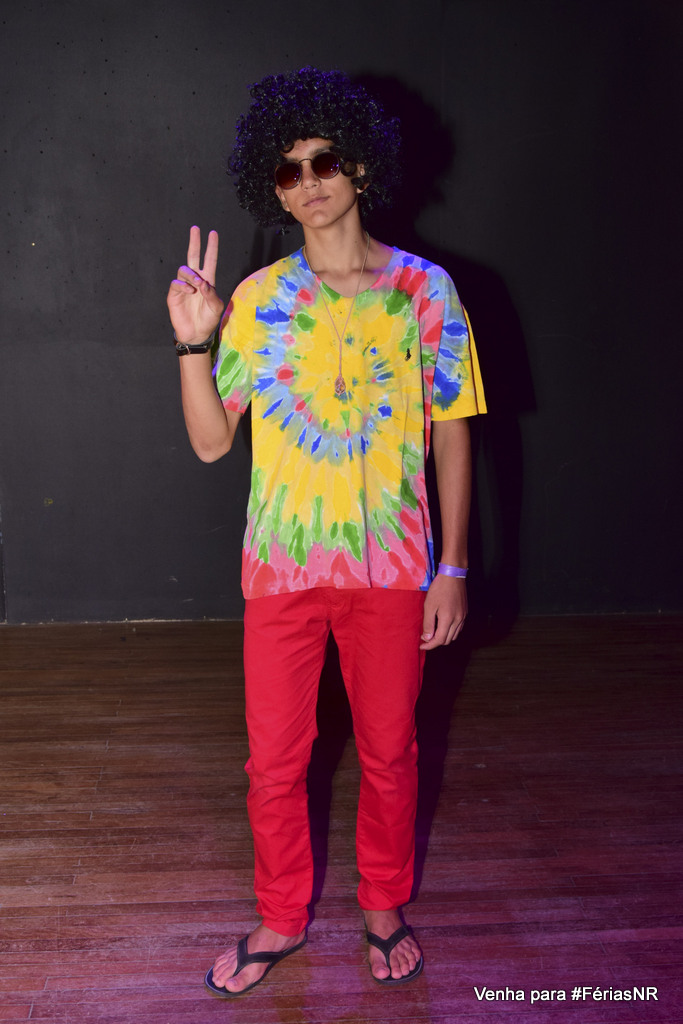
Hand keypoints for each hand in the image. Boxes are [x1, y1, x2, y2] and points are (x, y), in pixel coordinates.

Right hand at [167, 226, 223, 343]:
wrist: (196, 333)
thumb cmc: (208, 320)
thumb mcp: (216, 307)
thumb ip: (212, 294)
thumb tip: (203, 283)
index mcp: (207, 281)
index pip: (209, 260)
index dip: (211, 247)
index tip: (213, 233)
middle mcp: (195, 280)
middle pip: (193, 257)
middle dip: (194, 242)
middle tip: (195, 229)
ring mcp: (184, 286)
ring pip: (184, 269)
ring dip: (191, 275)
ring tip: (197, 284)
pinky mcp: (174, 294)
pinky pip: (176, 283)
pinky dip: (184, 286)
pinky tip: (190, 291)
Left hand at [420, 574, 467, 649]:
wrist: (453, 575)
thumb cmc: (439, 588)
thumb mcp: (429, 606)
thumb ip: (428, 623)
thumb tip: (427, 638)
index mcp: (448, 619)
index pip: (439, 640)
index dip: (429, 645)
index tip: (422, 646)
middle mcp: (458, 620)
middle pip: (447, 640)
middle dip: (435, 642)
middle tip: (425, 638)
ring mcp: (463, 617)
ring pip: (454, 636)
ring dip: (443, 637)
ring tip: (433, 633)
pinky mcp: (465, 613)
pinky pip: (458, 628)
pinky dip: (450, 631)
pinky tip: (443, 626)